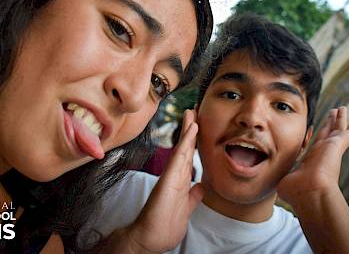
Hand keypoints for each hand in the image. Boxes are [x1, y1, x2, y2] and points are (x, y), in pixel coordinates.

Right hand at [120, 110, 203, 252]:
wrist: (148, 239)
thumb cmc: (164, 227)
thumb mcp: (185, 209)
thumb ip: (192, 196)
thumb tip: (200, 186)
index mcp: (181, 182)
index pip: (190, 158)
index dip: (195, 142)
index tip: (198, 126)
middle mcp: (176, 176)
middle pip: (186, 149)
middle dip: (191, 130)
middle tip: (194, 110)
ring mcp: (172, 176)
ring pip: (183, 149)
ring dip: (188, 130)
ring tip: (192, 113)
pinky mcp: (169, 179)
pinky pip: (180, 157)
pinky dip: (187, 142)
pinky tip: (192, 129)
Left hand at [277, 106, 348, 206]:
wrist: (310, 191)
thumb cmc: (296, 190)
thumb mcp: (284, 179)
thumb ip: (281, 177)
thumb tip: (274, 184)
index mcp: (312, 160)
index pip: (314, 144)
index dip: (312, 136)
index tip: (310, 128)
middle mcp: (323, 153)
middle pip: (328, 134)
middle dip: (330, 123)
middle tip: (334, 112)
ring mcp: (332, 149)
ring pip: (339, 129)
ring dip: (340, 118)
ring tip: (342, 108)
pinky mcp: (339, 145)